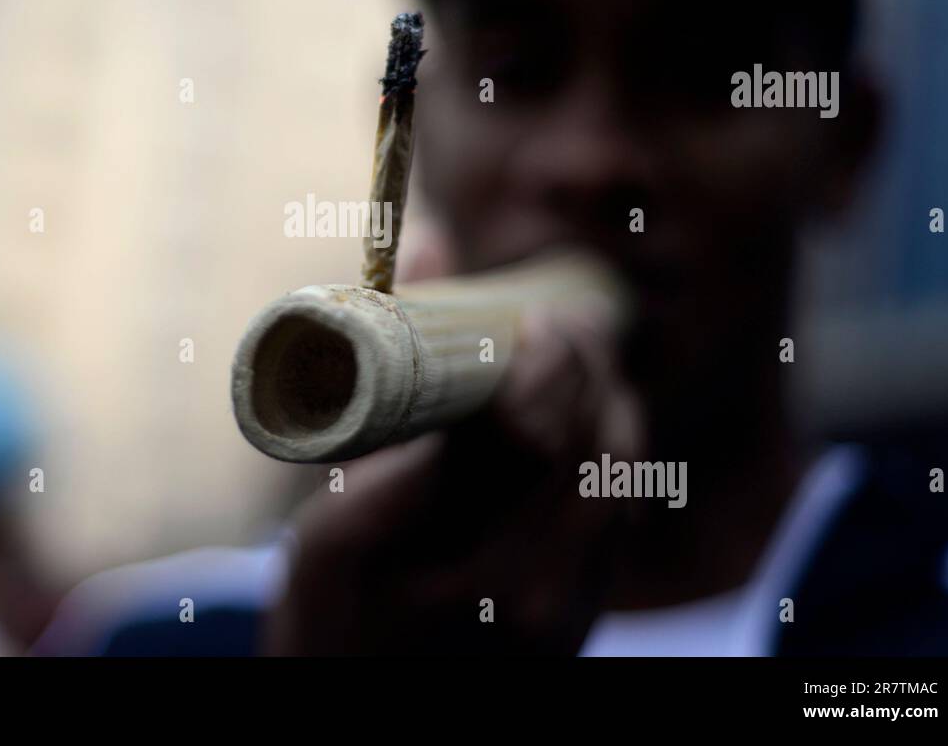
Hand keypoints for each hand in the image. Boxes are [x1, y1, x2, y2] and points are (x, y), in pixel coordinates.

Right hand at [263, 228, 641, 653]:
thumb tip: (423, 247)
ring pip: (616, 479)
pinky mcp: (584, 620)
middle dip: (586, 371)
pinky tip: (590, 419)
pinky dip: (612, 452)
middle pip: (588, 451)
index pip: (526, 440)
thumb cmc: (333, 619)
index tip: (538, 320)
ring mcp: (561, 611)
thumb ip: (377, 391)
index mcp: (439, 559)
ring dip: (608, 405)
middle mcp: (516, 591)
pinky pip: (619, 515)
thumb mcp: (328, 523)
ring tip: (579, 361)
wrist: (364, 716)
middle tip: (565, 323)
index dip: (547, 366)